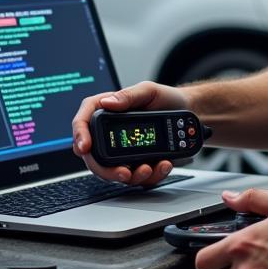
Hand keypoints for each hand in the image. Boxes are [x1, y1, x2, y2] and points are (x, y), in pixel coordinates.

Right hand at [72, 81, 189, 185]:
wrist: (188, 115)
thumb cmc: (166, 99)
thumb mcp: (148, 90)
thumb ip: (128, 95)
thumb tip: (108, 102)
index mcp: (106, 111)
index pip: (83, 122)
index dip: (79, 135)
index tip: (84, 147)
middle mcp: (111, 133)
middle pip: (94, 157)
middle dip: (106, 170)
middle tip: (123, 173)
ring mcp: (123, 151)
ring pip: (115, 173)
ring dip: (131, 177)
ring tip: (148, 168)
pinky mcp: (138, 164)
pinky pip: (138, 178)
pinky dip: (150, 176)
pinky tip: (162, 165)